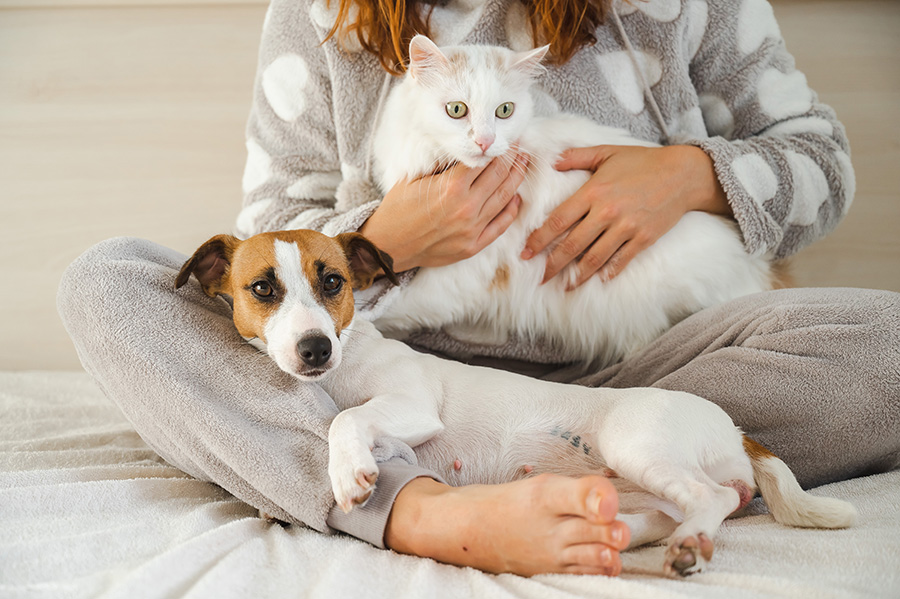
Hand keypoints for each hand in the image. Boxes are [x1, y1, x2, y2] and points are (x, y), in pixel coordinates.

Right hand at [360, 152, 529, 272]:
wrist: (388, 246)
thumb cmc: (397, 210)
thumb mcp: (414, 178)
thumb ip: (440, 163)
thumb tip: (462, 148)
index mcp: (451, 186)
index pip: (483, 161)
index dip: (495, 149)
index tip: (503, 140)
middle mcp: (465, 207)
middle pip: (498, 177)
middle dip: (511, 160)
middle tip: (520, 149)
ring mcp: (471, 229)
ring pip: (504, 198)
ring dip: (516, 180)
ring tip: (523, 167)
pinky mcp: (473, 246)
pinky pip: (500, 226)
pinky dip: (511, 210)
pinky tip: (516, 199)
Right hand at [385, 474, 629, 575]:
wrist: (470, 528)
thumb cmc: (510, 502)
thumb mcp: (542, 486)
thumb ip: (580, 490)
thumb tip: (614, 501)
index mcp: (546, 494)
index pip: (578, 494)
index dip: (599, 497)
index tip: (609, 503)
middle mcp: (550, 525)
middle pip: (593, 529)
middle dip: (613, 531)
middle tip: (620, 528)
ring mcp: (551, 551)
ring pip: (591, 555)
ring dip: (609, 552)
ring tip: (615, 545)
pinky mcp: (551, 569)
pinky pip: (581, 573)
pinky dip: (599, 569)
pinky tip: (608, 561)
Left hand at [521, 145, 731, 289]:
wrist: (683, 174)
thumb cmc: (643, 161)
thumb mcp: (607, 152)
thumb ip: (576, 157)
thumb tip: (551, 160)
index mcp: (593, 192)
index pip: (558, 220)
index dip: (539, 239)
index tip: (526, 252)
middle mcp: (607, 212)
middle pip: (572, 245)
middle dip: (553, 264)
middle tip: (540, 277)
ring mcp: (626, 228)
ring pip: (595, 258)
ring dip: (577, 275)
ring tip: (565, 285)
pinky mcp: (644, 238)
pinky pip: (621, 260)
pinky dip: (608, 272)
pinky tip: (599, 279)